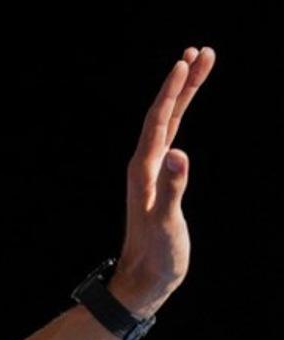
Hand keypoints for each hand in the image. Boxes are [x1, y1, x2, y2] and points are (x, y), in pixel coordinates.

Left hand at [110, 46, 215, 316]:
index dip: (173, 90)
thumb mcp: (166, 223)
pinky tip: (184, 112)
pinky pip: (169, 140)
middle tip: (201, 51)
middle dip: (182, 83)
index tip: (186, 61)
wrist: (143, 281)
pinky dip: (179, 120)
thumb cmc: (156, 257)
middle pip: (164, 114)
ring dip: (182, 96)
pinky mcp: (160, 184)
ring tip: (199, 67)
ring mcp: (151, 174)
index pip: (159, 121)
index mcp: (144, 171)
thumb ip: (172, 189)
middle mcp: (144, 167)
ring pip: (167, 124)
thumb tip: (178, 155)